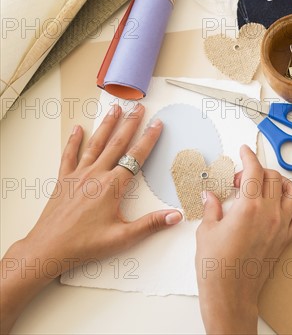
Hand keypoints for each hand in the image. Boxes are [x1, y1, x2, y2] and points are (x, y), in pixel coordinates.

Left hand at [0, 103, 182, 333]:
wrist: (49, 248)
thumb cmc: (85, 244)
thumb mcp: (123, 237)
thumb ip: (151, 224)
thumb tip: (176, 216)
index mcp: (113, 186)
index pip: (136, 157)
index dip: (149, 139)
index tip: (157, 124)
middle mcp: (96, 175)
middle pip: (117, 143)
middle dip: (130, 124)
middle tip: (139, 108)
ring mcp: (78, 175)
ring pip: (96, 144)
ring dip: (107, 125)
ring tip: (115, 109)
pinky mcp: (64, 180)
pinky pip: (70, 155)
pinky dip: (74, 141)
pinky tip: (78, 129)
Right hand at [196, 145, 291, 333]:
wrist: (230, 293)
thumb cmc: (217, 266)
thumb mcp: (206, 231)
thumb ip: (211, 208)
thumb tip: (210, 197)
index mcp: (249, 207)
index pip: (253, 171)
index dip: (249, 156)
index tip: (244, 151)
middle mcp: (269, 214)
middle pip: (273, 177)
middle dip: (258, 170)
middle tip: (241, 178)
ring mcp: (281, 227)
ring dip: (282, 184)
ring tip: (267, 186)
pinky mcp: (285, 240)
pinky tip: (280, 209)